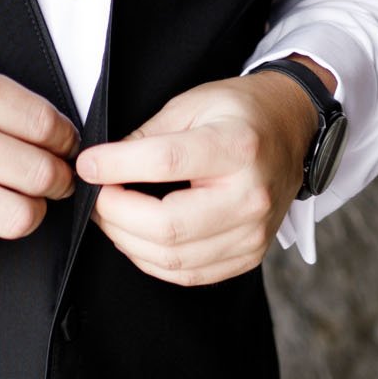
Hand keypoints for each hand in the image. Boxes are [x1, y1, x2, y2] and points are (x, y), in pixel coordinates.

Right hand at [0, 48, 78, 259]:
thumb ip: (4, 101)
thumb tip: (58, 137)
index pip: (47, 125)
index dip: (66, 141)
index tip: (64, 147)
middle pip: (41, 175)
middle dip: (58, 180)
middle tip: (52, 177)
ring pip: (18, 217)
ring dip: (29, 211)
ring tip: (19, 199)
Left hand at [73, 68, 323, 286]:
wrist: (291, 131)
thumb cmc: (239, 112)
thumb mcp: (192, 104)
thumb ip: (147, 136)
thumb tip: (101, 165)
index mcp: (238, 147)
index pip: (166, 163)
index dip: (116, 166)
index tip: (87, 165)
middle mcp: (250, 196)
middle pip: (168, 226)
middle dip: (115, 213)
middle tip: (94, 196)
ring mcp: (253, 233)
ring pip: (174, 259)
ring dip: (127, 240)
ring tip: (110, 215)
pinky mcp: (249, 255)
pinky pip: (189, 274)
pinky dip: (152, 260)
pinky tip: (137, 237)